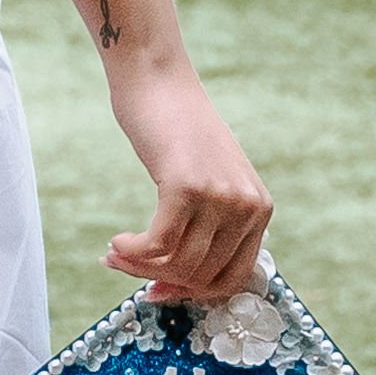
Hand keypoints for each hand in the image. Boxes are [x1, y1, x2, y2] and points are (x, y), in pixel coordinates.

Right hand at [100, 55, 273, 302]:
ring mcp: (220, 197)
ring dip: (140, 267)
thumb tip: (180, 282)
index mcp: (261, 208)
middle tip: (125, 268)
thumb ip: (212, 224)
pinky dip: (132, 252)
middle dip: (159, 280)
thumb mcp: (212, 180)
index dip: (193, 293)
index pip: (234, 278)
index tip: (158, 290)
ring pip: (179, 264)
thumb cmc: (176, 131)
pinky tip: (116, 242)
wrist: (159, 80)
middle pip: (203, 275)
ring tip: (114, 255)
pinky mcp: (186, 187)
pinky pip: (158, 245)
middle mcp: (248, 206)